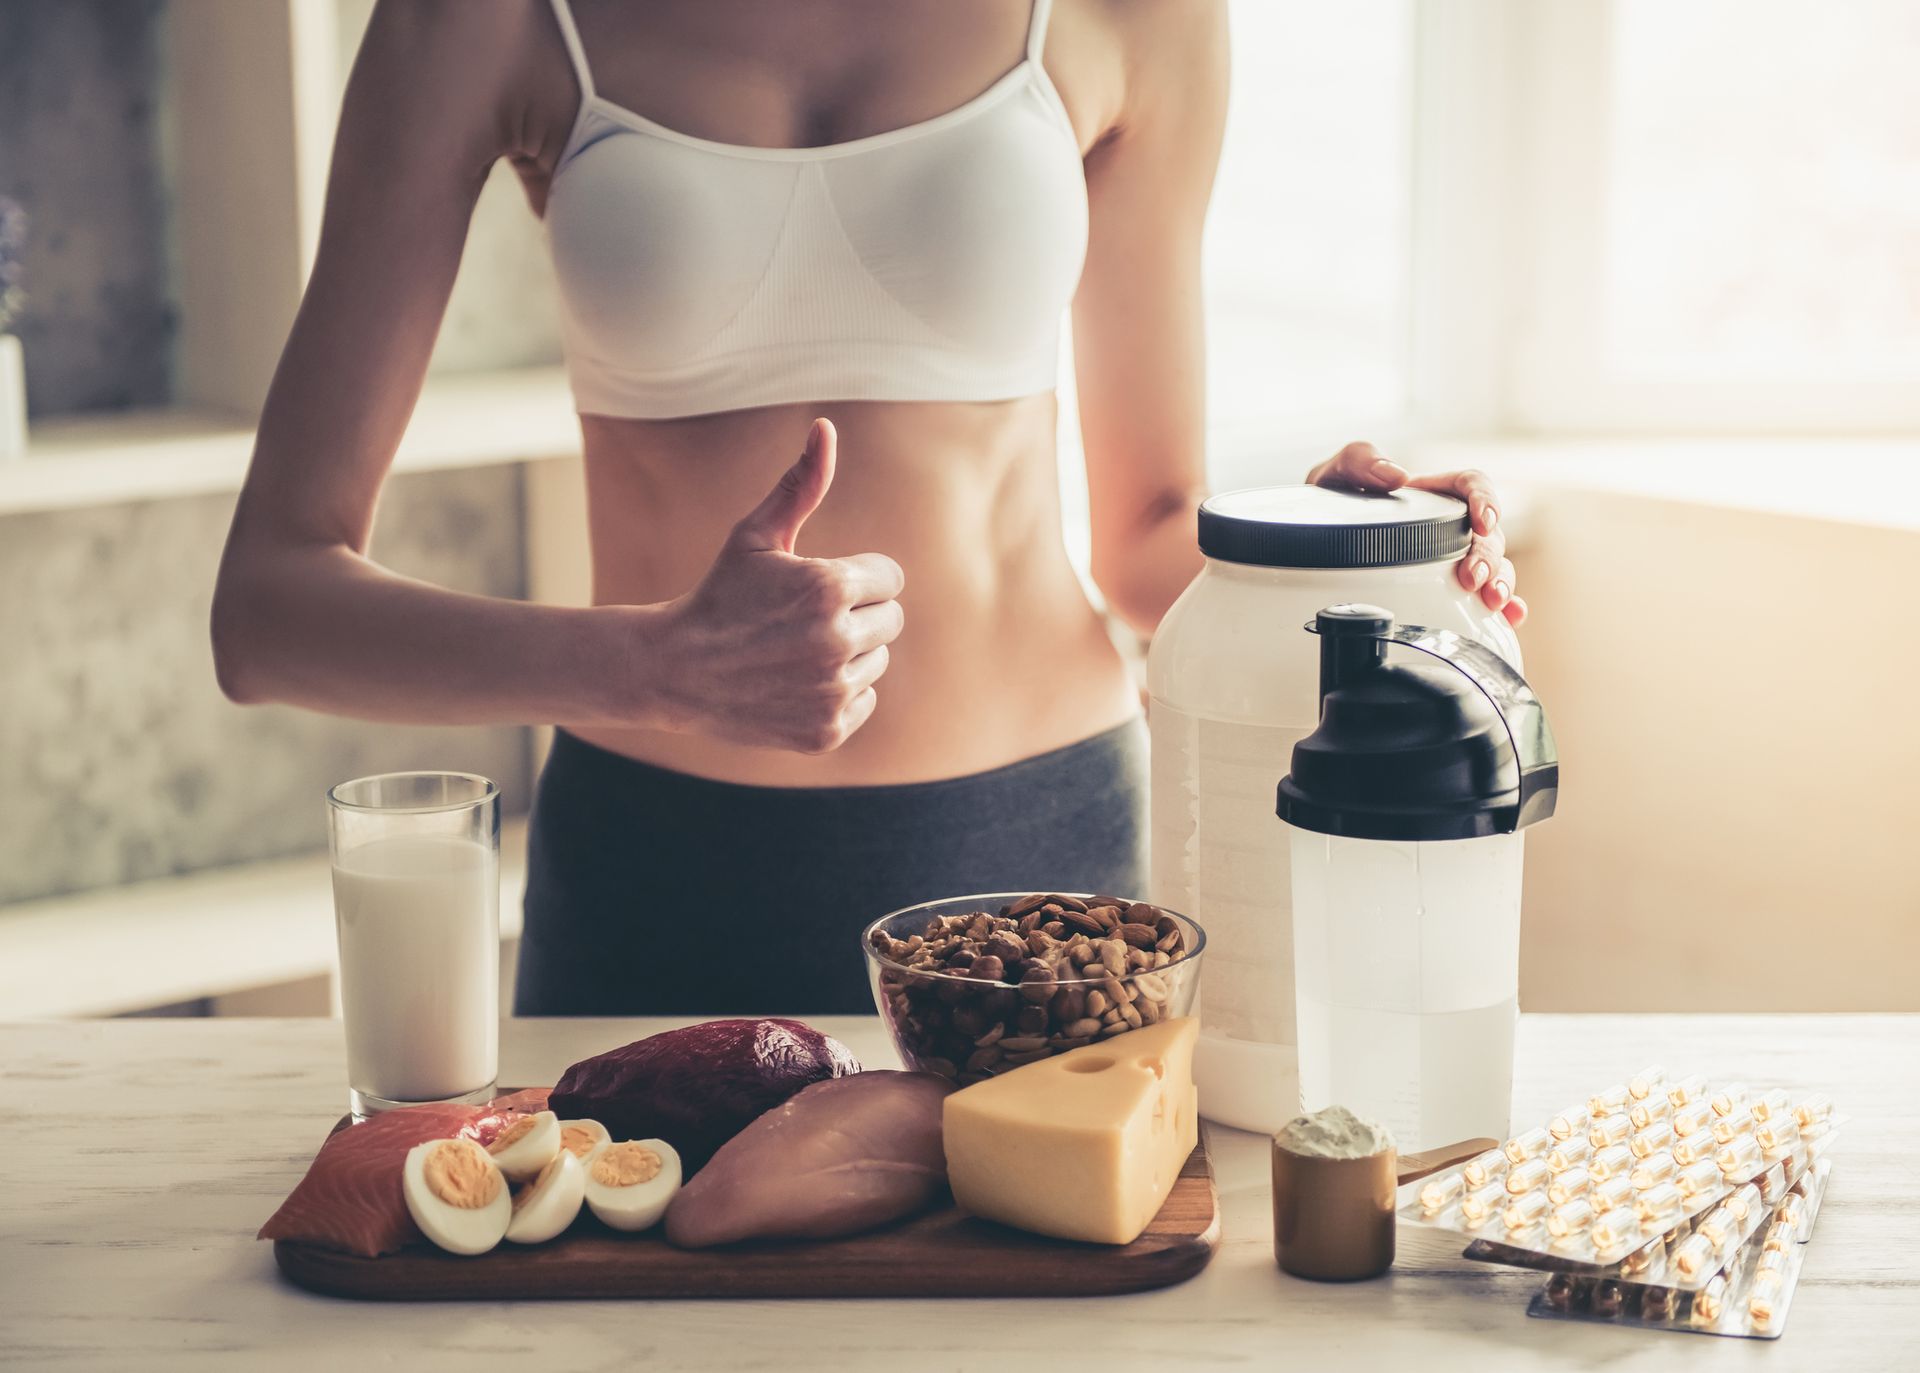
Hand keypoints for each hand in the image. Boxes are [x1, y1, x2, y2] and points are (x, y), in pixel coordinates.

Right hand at [649, 418, 905, 751]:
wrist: (675, 671)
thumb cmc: (720, 594)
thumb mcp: (756, 536)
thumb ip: (800, 485)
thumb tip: (826, 427)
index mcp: (830, 587)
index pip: (891, 578)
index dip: (855, 578)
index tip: (814, 588)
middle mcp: (838, 640)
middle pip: (891, 620)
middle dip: (856, 615)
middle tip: (802, 621)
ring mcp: (832, 690)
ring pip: (877, 662)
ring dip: (847, 655)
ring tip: (794, 652)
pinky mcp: (828, 730)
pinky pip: (862, 701)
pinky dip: (836, 695)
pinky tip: (793, 684)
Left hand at [1306, 441, 1526, 625]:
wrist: (1314, 540)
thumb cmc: (1333, 503)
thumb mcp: (1337, 474)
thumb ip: (1360, 461)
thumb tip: (1395, 475)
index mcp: (1431, 493)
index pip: (1472, 485)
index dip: (1485, 499)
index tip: (1483, 521)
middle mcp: (1449, 525)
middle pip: (1487, 534)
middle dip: (1488, 557)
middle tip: (1471, 578)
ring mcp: (1451, 558)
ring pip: (1493, 565)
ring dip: (1500, 582)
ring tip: (1491, 601)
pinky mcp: (1447, 589)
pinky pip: (1482, 597)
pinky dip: (1503, 607)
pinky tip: (1510, 619)